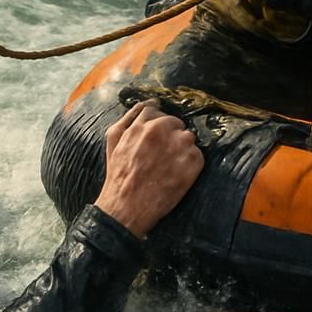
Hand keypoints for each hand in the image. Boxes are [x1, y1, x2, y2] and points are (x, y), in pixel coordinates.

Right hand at [92, 102, 203, 238]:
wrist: (127, 207)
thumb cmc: (118, 176)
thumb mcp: (113, 141)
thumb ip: (127, 119)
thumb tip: (144, 104)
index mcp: (143, 125)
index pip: (157, 112)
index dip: (157, 125)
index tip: (157, 137)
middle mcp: (162, 131)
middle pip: (176, 123)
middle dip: (171, 136)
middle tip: (163, 155)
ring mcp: (179, 146)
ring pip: (189, 137)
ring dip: (182, 149)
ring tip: (170, 166)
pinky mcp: (192, 162)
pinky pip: (198, 155)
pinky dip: (191, 164)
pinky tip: (177, 174)